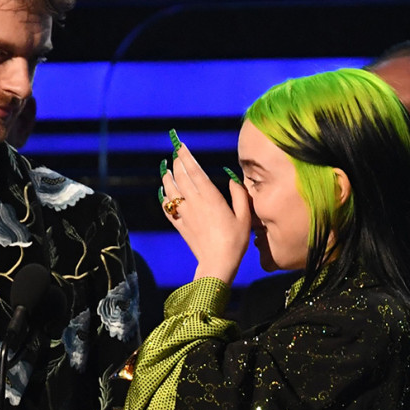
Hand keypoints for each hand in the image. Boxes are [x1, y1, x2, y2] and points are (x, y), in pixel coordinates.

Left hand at [161, 142, 251, 284]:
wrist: (218, 263)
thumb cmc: (235, 241)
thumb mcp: (245, 217)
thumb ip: (240, 195)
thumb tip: (232, 179)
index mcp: (211, 198)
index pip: (195, 172)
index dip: (187, 157)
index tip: (181, 146)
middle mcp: (195, 203)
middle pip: (181, 177)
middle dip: (176, 163)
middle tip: (175, 153)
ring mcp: (185, 214)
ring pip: (171, 190)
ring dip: (167, 177)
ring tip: (166, 169)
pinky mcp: (179, 225)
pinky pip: (167, 208)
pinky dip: (164, 198)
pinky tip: (164, 192)